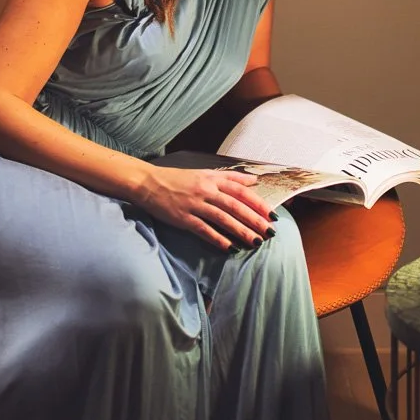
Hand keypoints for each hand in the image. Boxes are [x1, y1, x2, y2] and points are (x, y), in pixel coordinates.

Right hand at [136, 165, 275, 250]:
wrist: (148, 183)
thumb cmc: (177, 179)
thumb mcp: (204, 173)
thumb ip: (229, 177)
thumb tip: (252, 181)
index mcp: (212, 179)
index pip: (240, 191)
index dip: (258, 203)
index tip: (272, 214)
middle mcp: (206, 190)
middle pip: (235, 206)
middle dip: (255, 220)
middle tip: (270, 232)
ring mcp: (194, 204)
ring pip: (223, 219)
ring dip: (241, 231)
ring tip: (256, 242)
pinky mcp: (183, 218)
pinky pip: (204, 230)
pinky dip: (218, 238)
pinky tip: (230, 247)